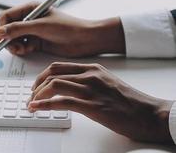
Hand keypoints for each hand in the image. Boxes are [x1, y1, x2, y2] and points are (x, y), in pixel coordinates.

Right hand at [0, 2, 125, 56]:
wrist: (84, 40)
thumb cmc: (66, 27)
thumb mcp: (40, 26)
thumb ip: (19, 29)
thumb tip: (0, 33)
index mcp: (30, 9)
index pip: (6, 16)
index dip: (0, 27)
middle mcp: (29, 19)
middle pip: (8, 28)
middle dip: (6, 38)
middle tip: (10, 47)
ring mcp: (32, 31)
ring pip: (13, 39)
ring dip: (13, 45)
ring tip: (21, 49)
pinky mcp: (35, 42)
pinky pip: (21, 46)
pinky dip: (21, 50)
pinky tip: (27, 50)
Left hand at [27, 62, 173, 143]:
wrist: (148, 113)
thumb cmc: (129, 101)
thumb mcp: (106, 83)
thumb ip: (88, 81)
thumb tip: (69, 87)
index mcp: (92, 68)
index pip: (58, 66)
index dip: (42, 75)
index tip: (36, 86)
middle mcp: (89, 75)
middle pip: (52, 73)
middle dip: (36, 84)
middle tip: (31, 95)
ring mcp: (90, 90)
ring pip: (54, 85)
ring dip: (37, 95)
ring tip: (32, 104)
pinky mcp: (92, 106)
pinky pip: (61, 102)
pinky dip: (44, 105)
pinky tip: (37, 108)